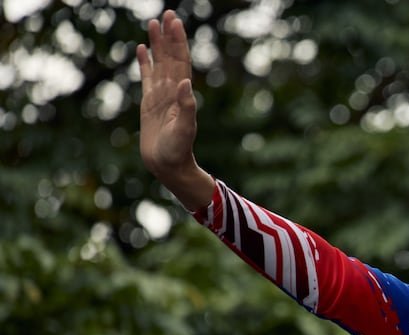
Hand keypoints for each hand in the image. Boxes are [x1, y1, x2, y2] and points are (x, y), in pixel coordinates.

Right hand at [137, 10, 212, 209]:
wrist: (168, 166)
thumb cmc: (178, 151)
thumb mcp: (185, 130)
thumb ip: (187, 107)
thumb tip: (186, 83)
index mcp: (182, 94)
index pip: (181, 62)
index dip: (179, 42)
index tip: (176, 22)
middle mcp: (173, 91)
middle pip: (171, 57)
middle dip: (169, 36)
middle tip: (167, 13)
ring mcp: (161, 96)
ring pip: (159, 64)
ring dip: (158, 45)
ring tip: (153, 24)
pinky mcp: (150, 103)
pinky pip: (147, 77)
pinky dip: (146, 63)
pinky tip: (143, 49)